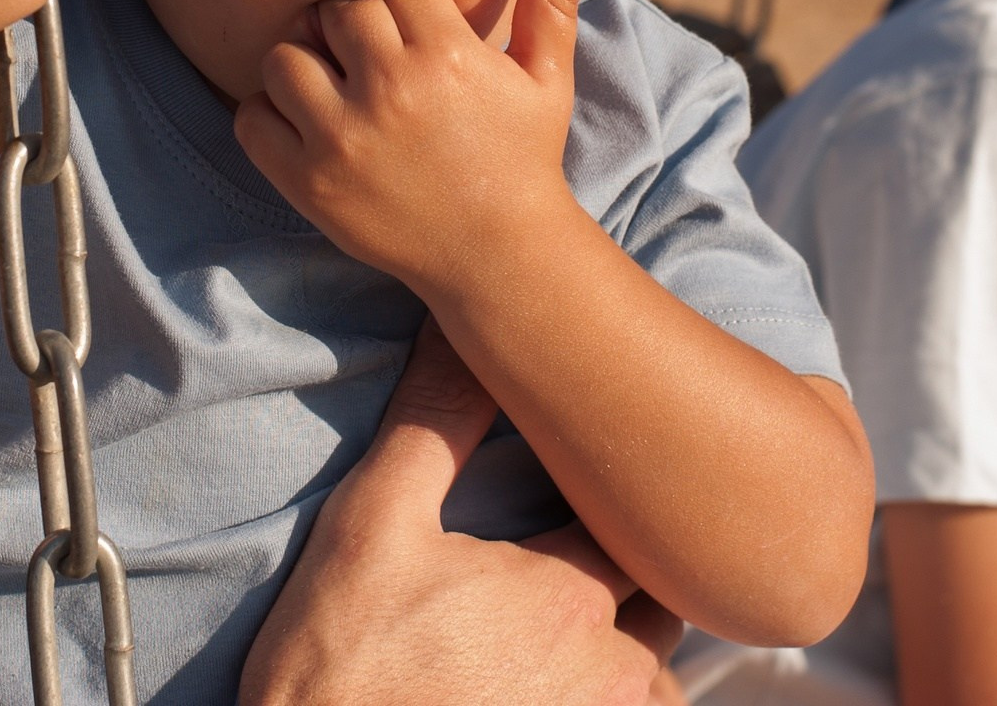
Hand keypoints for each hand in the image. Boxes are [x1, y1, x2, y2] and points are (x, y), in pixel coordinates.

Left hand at [236, 0, 600, 291]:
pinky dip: (269, 116)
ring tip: (339, 94)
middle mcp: (390, 87)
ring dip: (306, 68)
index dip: (409, 20)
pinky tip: (308, 126)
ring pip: (285, 57)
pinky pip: (252, 118)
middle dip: (356, 36)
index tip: (425, 53)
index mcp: (446, 53)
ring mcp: (342, 136)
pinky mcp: (308, 180)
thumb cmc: (524, 159)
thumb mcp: (548, 80)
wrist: (499, 256)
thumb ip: (551, 1)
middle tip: (380, 72)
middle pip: (338, 14)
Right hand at [240, 317, 674, 705]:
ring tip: (572, 622)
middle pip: (660, 599)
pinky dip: (617, 700)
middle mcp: (607, 673)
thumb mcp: (371, 524)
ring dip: (631, 643)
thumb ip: (434, 424)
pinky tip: (556, 681)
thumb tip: (460, 328)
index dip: (617, 488)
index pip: (637, 517)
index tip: (593, 472)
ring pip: (656, 675)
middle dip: (632, 567)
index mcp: (568, 594)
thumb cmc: (336, 664)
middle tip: (587, 537)